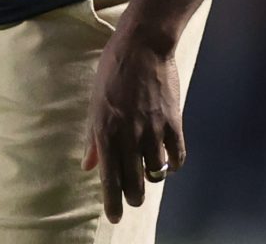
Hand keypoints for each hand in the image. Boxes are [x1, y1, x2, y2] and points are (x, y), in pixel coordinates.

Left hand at [83, 19, 185, 223]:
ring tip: (147, 174)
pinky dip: (173, 166)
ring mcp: (153, 130)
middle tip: (132, 198)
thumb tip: (88, 166)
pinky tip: (167, 164)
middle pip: (135, 182)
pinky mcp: (174, 123)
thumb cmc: (112, 71)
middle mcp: (128, 135)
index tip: (115, 218)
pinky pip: (177, 158)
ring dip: (152, 178)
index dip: (113, 202)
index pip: (109, 177)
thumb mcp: (94, 102)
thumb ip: (93, 138)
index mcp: (105, 130)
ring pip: (156, 172)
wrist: (143, 46)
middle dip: (133, 196)